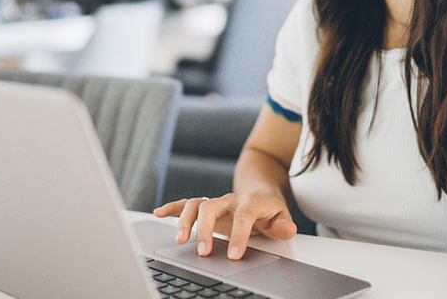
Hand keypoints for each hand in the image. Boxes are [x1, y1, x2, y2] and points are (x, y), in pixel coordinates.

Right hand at [152, 192, 296, 259]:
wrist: (259, 191)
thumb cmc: (269, 209)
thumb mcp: (281, 216)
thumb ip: (283, 224)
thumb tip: (288, 229)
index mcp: (250, 202)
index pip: (243, 216)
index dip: (239, 235)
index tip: (234, 255)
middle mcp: (229, 200)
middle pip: (211, 207)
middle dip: (205, 230)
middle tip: (204, 252)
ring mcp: (216, 202)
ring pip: (196, 204)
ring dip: (185, 220)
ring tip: (180, 240)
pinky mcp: (206, 206)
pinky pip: (186, 203)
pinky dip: (172, 208)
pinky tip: (159, 213)